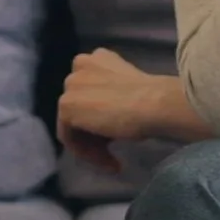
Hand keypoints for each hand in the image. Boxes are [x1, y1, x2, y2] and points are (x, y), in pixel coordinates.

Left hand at [57, 48, 164, 173]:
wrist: (154, 103)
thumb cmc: (153, 98)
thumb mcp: (131, 88)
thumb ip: (113, 93)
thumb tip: (109, 114)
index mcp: (99, 57)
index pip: (91, 90)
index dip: (104, 113)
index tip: (118, 132)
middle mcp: (80, 64)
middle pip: (80, 106)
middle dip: (95, 130)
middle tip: (115, 149)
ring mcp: (70, 85)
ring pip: (74, 123)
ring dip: (93, 145)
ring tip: (113, 162)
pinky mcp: (66, 106)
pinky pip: (69, 137)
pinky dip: (87, 153)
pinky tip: (110, 162)